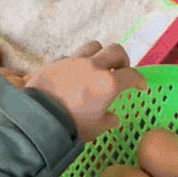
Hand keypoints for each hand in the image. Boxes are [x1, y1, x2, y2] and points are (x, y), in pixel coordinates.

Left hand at [24, 41, 147, 142]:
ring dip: (99, 55)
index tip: (140, 86)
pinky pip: (71, 56)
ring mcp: (73, 61)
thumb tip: (114, 118)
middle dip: (122, 60)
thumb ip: (108, 121)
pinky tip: (73, 75)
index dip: (139, 80)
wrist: (37, 119)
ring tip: (96, 67)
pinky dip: (76, 63)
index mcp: (108, 84)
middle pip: (115, 51)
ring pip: (93, 46)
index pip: (132, 75)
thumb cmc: (70, 127)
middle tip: (120, 71)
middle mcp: (93, 67)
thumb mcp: (95, 129)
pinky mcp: (55, 62)